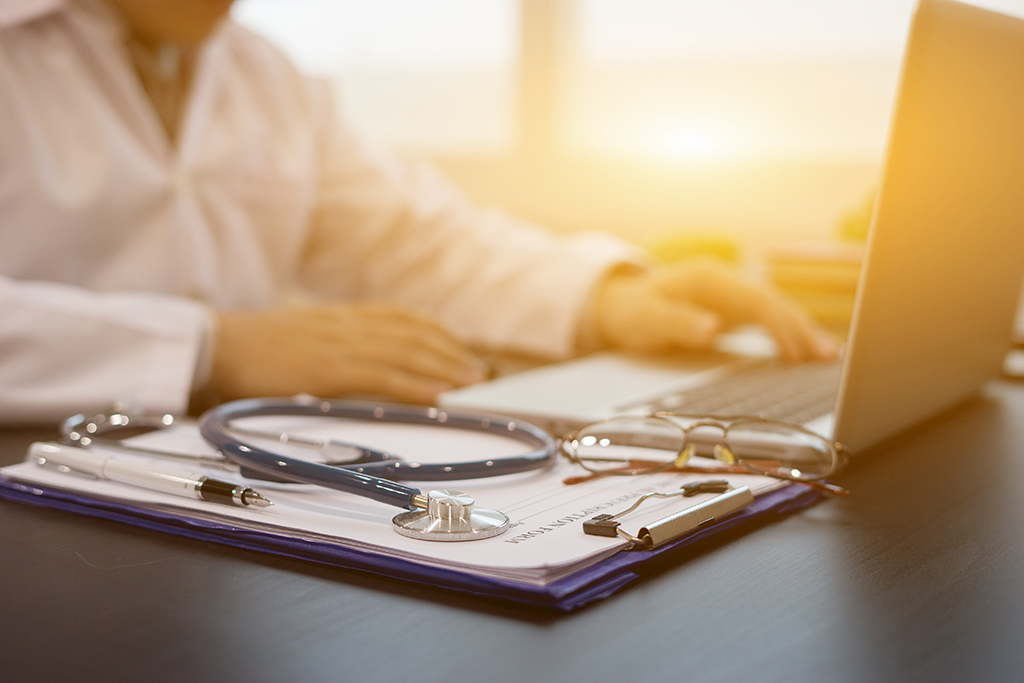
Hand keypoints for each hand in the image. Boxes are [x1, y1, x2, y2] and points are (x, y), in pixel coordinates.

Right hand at [206, 305, 488, 403]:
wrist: (217, 344)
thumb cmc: (254, 348)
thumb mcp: (303, 339)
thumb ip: (334, 345)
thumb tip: (360, 365)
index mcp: (341, 316)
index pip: (403, 317)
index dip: (438, 331)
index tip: (460, 346)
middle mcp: (348, 324)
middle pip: (415, 334)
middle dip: (452, 352)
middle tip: (478, 372)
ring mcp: (341, 344)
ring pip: (407, 352)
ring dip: (445, 367)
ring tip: (471, 383)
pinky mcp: (330, 368)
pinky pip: (384, 376)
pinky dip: (416, 385)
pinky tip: (437, 395)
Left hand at [591, 260, 839, 360]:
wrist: (621, 306)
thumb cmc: (632, 312)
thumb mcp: (647, 319)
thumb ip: (677, 323)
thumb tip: (711, 329)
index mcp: (709, 278)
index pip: (755, 299)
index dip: (777, 324)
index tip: (793, 351)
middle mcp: (727, 282)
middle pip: (773, 302)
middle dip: (801, 328)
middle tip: (826, 356)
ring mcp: (733, 295)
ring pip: (776, 311)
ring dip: (802, 332)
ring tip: (829, 356)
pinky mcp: (734, 310)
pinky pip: (769, 321)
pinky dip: (789, 335)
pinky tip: (807, 353)